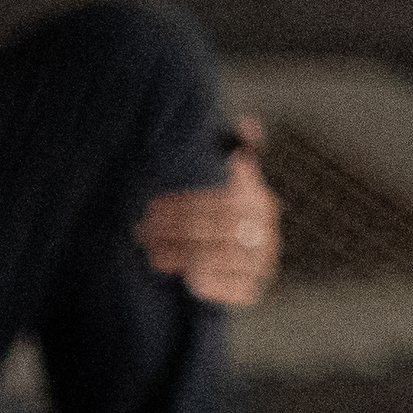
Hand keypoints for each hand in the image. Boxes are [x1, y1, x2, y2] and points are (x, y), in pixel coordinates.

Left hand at [137, 117, 280, 306]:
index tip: (153, 209)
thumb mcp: (226, 182)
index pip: (223, 201)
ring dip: (186, 256)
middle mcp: (267, 231)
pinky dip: (214, 285)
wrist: (231, 264)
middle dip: (179, 231)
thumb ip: (233, 153)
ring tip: (153, 254)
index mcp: (260, 201)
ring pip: (225, 257)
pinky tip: (188, 280)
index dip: (186, 205)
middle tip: (145, 232)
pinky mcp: (255, 289)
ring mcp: (263, 262)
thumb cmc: (219, 216)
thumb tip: (248, 123)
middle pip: (221, 229)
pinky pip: (238, 288)